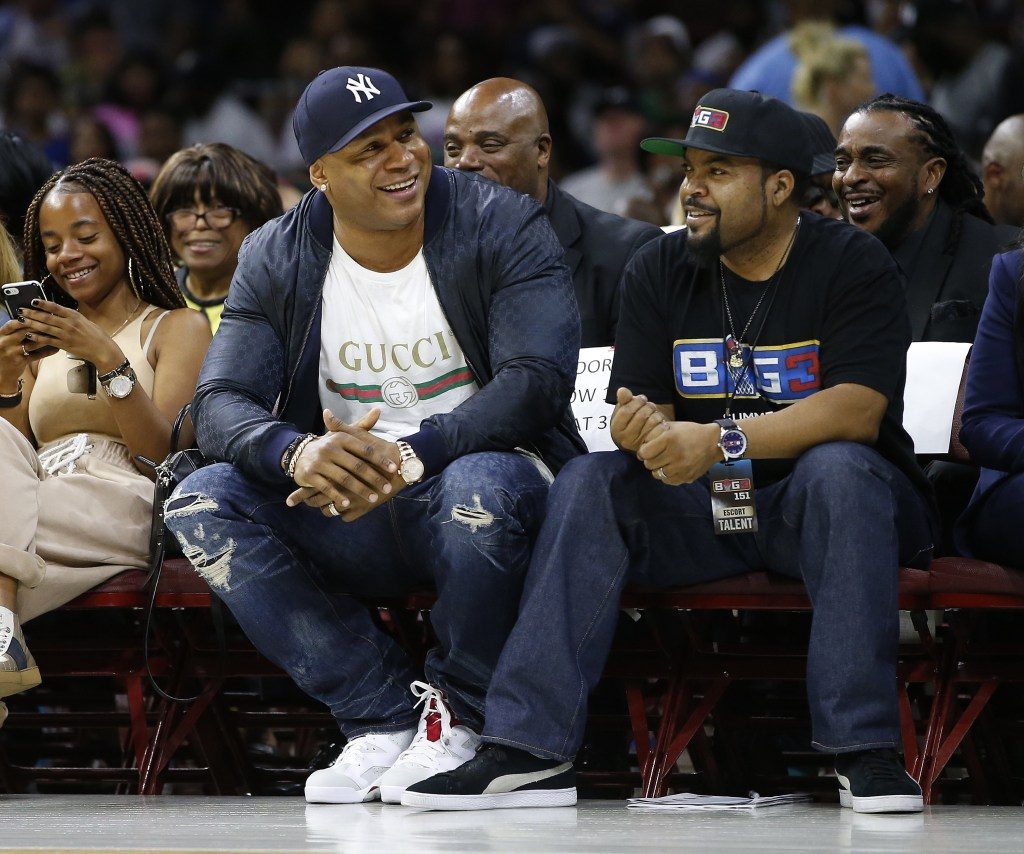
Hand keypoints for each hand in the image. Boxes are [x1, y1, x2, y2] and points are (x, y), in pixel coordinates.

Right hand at [0, 318, 50, 390]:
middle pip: (23, 332)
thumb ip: (15, 331)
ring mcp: (12, 353)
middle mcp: (4, 343)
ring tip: (56, 334)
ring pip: (31, 344)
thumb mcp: (5, 340)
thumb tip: (30, 318)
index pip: (11, 324)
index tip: (36, 314)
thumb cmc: (5, 351)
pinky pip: (36, 356)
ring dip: (45, 339)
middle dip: (38, 327)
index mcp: (0, 335)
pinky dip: (47, 352)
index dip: (24, 319)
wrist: (1, 372)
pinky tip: (56, 349)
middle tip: (52, 322)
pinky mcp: (20, 362)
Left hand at [19, 300, 123, 371]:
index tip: (33, 301)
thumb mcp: (86, 321)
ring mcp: (66, 335)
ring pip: (45, 328)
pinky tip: (29, 335)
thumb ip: (72, 317)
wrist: (102, 349)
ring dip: (32, 324)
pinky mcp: (64, 344)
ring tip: (21, 320)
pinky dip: (38, 337)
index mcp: (75, 316)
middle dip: (32, 313)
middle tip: (21, 310)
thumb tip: (61, 313)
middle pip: (47, 317)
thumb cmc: (96, 335)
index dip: (43, 304)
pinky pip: (48, 340)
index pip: (55, 308)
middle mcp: (69, 324)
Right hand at [287, 408, 402, 516]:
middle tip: (387, 487)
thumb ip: (362, 425)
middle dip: (374, 478)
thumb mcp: (343, 434)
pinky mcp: (310, 474)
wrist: (299, 454)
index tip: (393, 469)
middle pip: (357, 466)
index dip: (380, 460)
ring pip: (344, 478)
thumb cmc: (329, 446)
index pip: (365, 450)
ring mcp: (319, 462)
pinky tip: (347, 504)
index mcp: (341, 437)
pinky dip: (337, 496)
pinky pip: (327, 487)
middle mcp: (330, 448)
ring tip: (373, 498)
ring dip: (360, 489)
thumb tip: (378, 410)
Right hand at [610, 387, 667, 452]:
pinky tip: (660, 421)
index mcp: (616, 429)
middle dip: (648, 406)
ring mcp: (638, 444)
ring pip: (651, 421)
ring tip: (654, 412)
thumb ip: (623, 399)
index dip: (636, 401)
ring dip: (656, 413)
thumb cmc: (631, 421)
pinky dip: (662, 422)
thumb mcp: (624, 410)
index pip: (626, 411)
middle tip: (650, 405)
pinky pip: (659, 430)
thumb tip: (622, 391)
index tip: (642, 398)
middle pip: (640, 416)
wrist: (639, 439)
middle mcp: (625, 439)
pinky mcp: (650, 446)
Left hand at [637, 421, 721, 484]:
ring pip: (657, 474)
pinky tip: (672, 468)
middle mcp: (675, 455)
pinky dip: (667, 476)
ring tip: (664, 462)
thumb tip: (642, 443)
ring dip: (658, 468)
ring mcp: (681, 468)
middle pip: (649, 464)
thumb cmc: (691, 432)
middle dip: (649, 460)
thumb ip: (656, 433)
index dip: (643, 451)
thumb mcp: (673, 426)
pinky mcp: (686, 477)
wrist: (714, 443)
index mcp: (669, 440)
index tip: (646, 449)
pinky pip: (668, 481)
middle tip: (655, 456)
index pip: (644, 452)